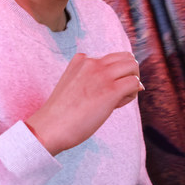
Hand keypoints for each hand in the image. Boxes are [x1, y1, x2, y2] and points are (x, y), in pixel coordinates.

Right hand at [25, 52, 142, 154]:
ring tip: (119, 99)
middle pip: (126, 57)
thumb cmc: (61, 113)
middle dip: (128, 74)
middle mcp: (92, 62)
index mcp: (81, 60)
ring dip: (132, 82)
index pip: (111, 58)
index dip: (114, 74)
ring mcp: (102, 75)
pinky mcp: (111, 91)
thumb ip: (90, 79)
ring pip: (133, 66)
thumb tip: (119, 83)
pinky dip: (131, 94)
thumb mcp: (72, 85)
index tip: (104, 90)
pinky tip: (117, 105)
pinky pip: (134, 83)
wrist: (50, 128)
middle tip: (120, 92)